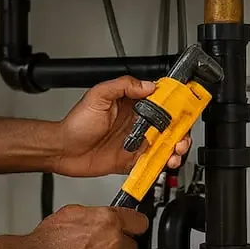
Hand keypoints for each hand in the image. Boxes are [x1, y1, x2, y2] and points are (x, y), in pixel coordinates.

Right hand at [23, 204, 148, 248]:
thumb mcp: (73, 213)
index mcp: (109, 223)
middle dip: (120, 247)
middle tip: (101, 246)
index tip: (134, 228)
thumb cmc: (48, 240)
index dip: (135, 226)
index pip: (140, 223)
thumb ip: (97, 215)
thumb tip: (105, 217)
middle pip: (132, 248)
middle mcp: (114, 246)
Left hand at [52, 75, 190, 176]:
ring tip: (176, 151)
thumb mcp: (98, 96)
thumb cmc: (76, 123)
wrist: (63, 150)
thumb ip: (123, 86)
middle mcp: (137, 123)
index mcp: (132, 104)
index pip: (160, 100)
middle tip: (182, 136)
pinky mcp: (132, 160)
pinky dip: (163, 163)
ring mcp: (136, 142)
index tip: (186, 107)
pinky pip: (153, 162)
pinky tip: (166, 162)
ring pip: (165, 145)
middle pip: (169, 125)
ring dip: (176, 148)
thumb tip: (148, 85)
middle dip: (181, 130)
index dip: (176, 103)